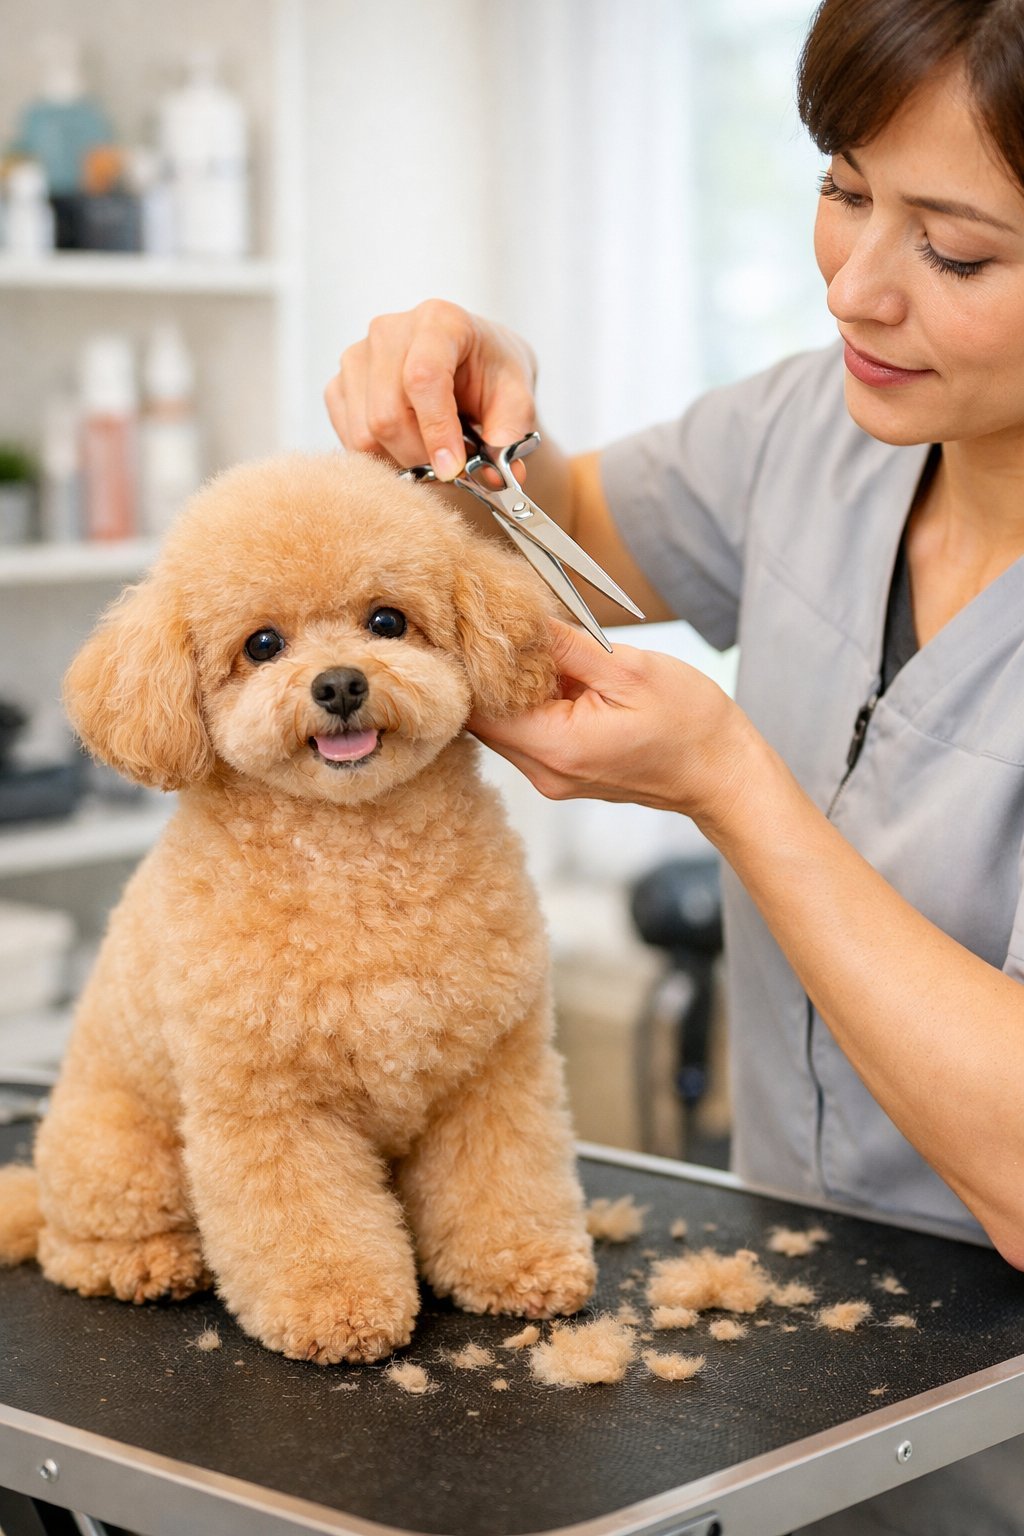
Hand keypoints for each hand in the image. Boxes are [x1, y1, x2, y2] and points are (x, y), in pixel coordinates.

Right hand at [325, 299, 537, 480]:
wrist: (469, 364)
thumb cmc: (492, 375)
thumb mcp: (517, 398)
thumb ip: (512, 434)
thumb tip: (500, 476)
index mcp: (438, 321)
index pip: (422, 377)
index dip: (436, 430)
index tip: (453, 468)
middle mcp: (388, 331)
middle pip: (388, 415)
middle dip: (422, 455)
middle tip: (452, 468)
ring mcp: (356, 357)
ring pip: (365, 434)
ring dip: (403, 460)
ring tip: (433, 452)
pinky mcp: (338, 385)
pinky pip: (351, 440)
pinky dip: (382, 458)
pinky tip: (408, 446)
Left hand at [469, 621, 757, 831]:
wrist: (721, 773)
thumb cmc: (690, 725)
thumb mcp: (629, 670)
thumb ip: (568, 646)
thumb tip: (522, 620)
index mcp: (557, 747)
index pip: (480, 709)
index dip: (474, 667)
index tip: (481, 629)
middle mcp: (544, 771)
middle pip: (485, 720)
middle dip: (490, 675)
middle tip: (505, 630)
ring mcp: (552, 777)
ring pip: (505, 726)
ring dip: (514, 688)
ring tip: (537, 650)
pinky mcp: (562, 772)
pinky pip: (529, 734)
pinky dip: (534, 703)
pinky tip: (558, 677)